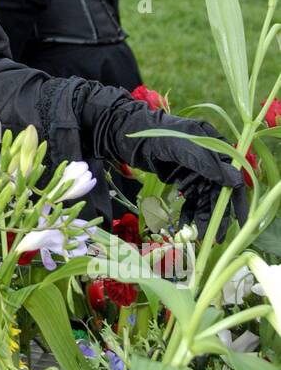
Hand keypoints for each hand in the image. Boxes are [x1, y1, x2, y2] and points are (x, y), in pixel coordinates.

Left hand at [118, 112, 247, 239]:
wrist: (126, 132)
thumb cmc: (155, 133)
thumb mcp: (183, 146)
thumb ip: (207, 163)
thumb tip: (235, 181)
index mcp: (215, 147)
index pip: (232, 178)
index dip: (238, 201)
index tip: (242, 222)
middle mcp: (209, 159)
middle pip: (218, 192)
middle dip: (217, 215)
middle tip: (215, 237)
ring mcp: (195, 170)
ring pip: (203, 198)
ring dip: (203, 216)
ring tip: (199, 236)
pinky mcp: (182, 177)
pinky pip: (190, 198)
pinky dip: (189, 212)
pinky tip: (185, 225)